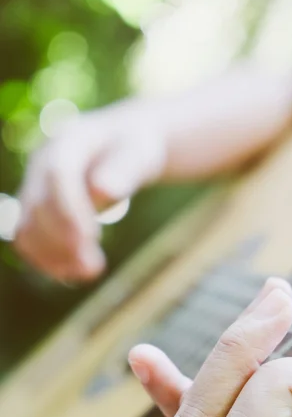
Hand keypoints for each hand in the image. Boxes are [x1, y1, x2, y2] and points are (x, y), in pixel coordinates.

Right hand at [14, 100, 166, 280]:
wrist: (122, 148)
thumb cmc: (134, 151)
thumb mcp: (139, 154)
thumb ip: (124, 170)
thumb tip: (103, 191)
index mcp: (68, 142)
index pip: (58, 175)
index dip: (70, 209)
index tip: (92, 239)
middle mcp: (42, 163)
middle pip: (38, 205)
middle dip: (63, 240)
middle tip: (95, 269)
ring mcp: (34, 186)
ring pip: (27, 227)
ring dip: (52, 256)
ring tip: (88, 274)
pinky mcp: (36, 210)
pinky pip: (29, 240)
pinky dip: (47, 260)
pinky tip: (74, 275)